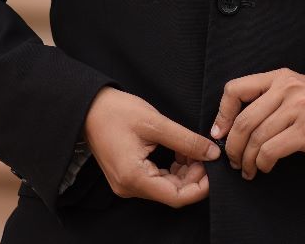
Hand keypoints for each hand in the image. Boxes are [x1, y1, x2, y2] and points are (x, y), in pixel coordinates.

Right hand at [83, 86, 219, 206]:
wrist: (89, 107)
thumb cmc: (116, 112)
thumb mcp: (156, 123)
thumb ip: (186, 141)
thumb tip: (212, 153)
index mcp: (134, 178)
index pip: (177, 197)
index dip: (201, 186)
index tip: (214, 169)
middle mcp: (130, 187)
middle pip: (173, 192)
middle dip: (195, 175)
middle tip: (207, 153)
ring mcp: (129, 183)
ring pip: (168, 186)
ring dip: (186, 171)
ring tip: (194, 148)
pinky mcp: (130, 175)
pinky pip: (158, 178)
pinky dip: (174, 168)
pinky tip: (182, 151)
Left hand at [211, 68, 304, 179]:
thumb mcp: (298, 93)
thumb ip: (270, 100)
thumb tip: (233, 124)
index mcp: (281, 77)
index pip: (235, 89)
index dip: (222, 114)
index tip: (220, 133)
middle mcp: (288, 88)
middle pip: (244, 120)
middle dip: (233, 147)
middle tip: (234, 161)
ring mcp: (298, 107)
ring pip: (256, 138)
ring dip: (247, 160)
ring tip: (249, 169)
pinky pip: (271, 150)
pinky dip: (263, 163)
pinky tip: (266, 167)